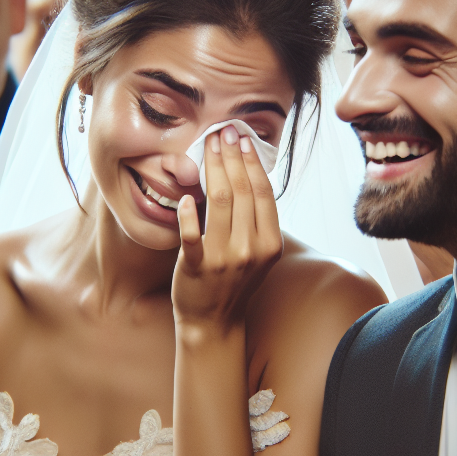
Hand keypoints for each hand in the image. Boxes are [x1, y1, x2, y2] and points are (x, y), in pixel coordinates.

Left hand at [173, 126, 282, 330]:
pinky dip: (189, 215)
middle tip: (222, 133)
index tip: (241, 139)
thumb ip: (257, 221)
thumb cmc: (234, 282)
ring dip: (212, 170)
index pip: (262, 192)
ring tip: (207, 148)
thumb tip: (249, 177)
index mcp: (270, 243)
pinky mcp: (197, 267)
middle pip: (240, 191)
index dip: (251, 162)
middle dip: (230, 156)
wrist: (214, 322)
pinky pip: (192, 235)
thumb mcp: (258, 253)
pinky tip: (186, 197)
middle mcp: (251, 248)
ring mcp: (224, 259)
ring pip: (218, 203)